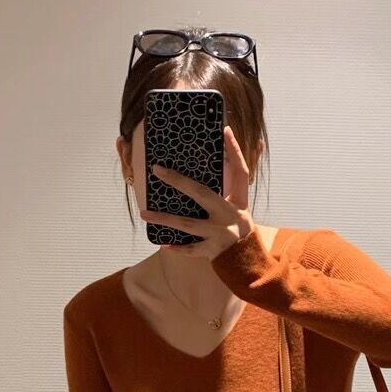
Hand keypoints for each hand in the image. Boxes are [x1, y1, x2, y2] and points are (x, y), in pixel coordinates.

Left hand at [139, 125, 255, 258]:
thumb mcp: (238, 205)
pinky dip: (177, 248)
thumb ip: (229, 184)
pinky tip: (162, 243)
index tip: (225, 131)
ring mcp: (220, 234)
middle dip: (178, 181)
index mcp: (238, 200)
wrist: (246, 260)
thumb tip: (228, 155)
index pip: (239, 171)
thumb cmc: (237, 227)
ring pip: (188, 224)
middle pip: (201, 193)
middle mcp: (229, 215)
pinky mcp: (212, 251)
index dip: (234, 150)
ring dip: (164, 219)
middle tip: (156, 169)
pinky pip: (191, 249)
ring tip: (144, 213)